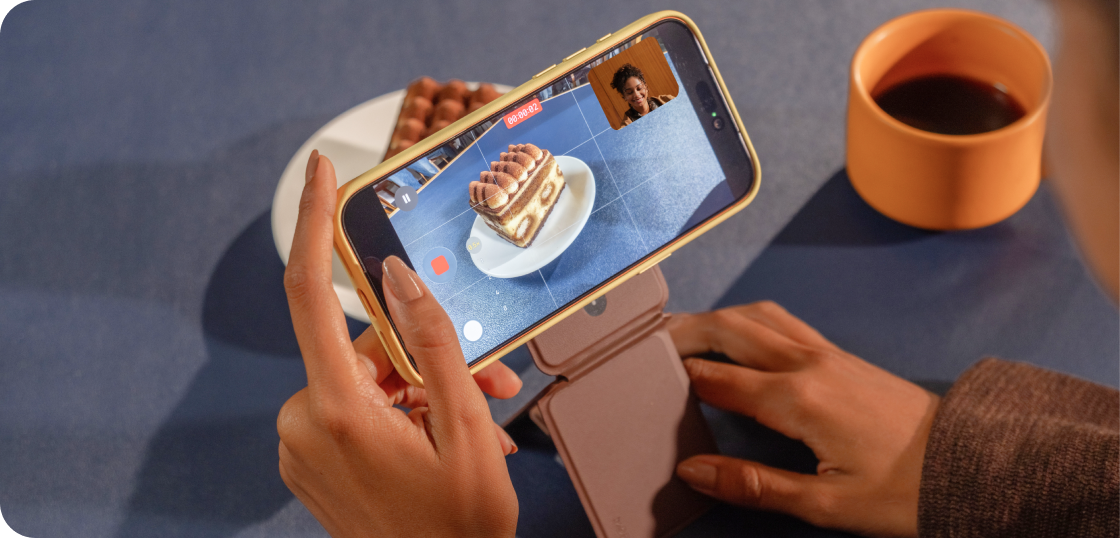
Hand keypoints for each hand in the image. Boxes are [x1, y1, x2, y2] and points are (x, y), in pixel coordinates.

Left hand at [277, 151, 519, 537]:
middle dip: (429, 357)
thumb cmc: (456, 528)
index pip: (308, 291)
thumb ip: (435, 346)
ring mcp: (303, 447)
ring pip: (367, 382)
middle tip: (491, 384)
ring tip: (480, 425)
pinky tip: (443, 437)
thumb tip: (401, 277)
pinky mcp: (312, 461)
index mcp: (337, 410)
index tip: (320, 172)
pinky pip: (356, 411)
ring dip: (424, 392)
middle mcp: (305, 424)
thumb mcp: (465, 430)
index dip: (311, 220)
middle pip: (365, 349)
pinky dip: (401, 413)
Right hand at [669, 302, 938, 537]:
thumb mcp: (826, 504)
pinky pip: (783, 321)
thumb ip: (755, 485)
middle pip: (731, 330)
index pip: (718, 379)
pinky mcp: (842, 355)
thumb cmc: (905, 491)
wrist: (970, 465)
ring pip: (757, 316)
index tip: (642, 375)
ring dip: (715, 318)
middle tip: (648, 341)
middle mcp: (809, 364)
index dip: (677, 377)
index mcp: (798, 399)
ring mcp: (827, 354)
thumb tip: (696, 471)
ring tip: (684, 331)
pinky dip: (748, 319)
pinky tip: (741, 333)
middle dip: (685, 330)